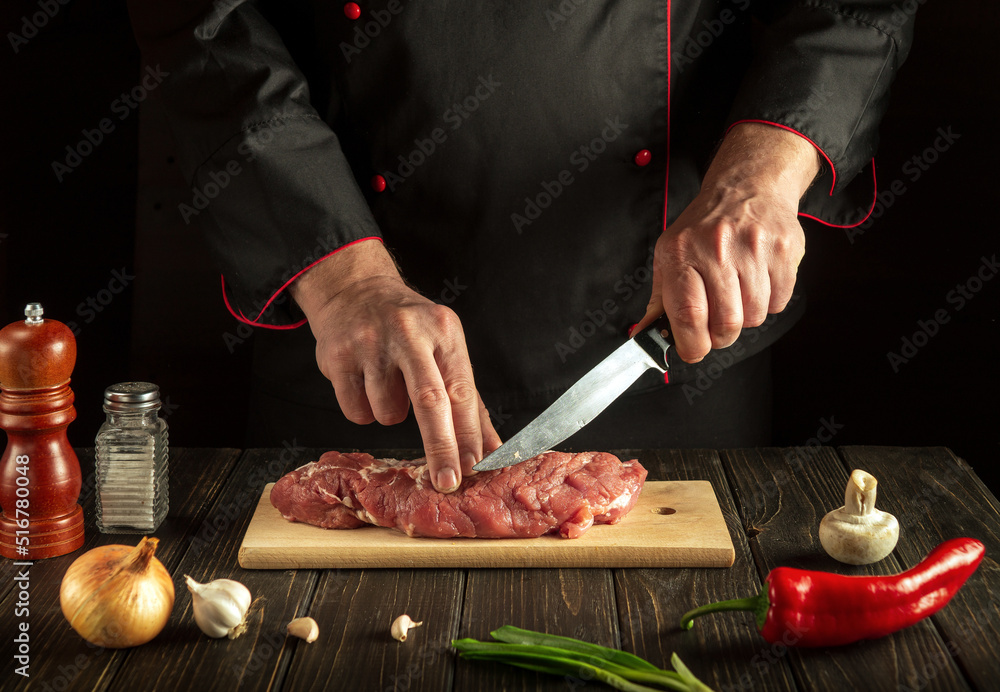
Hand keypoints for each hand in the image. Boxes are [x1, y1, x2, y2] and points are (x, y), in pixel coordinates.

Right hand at [290, 239, 500, 491]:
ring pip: (387, 412)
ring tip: (387, 383)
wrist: (355, 289)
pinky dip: (362, 409)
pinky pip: (356, 411)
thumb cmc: (409, 328)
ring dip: (390, 413)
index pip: (461, 390)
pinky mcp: (338, 356)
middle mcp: (409, 333)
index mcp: (443, 331)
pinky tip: (363, 381)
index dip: (467, 433)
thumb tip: (490, 449)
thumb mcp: (445, 349)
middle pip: (429, 400)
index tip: (473, 466)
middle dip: (440, 447)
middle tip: (447, 482)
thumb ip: (469, 402)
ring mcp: (370, 343)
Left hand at [632, 123, 819, 361]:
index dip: (692, 344)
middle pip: (726, 323)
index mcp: (682, 253)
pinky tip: (758, 280)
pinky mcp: (784, 250)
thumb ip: (660, 300)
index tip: (692, 351)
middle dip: (720, 336)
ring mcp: (753, 248)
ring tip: (738, 292)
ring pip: (755, 316)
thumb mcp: (670, 255)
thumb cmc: (703, 229)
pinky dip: (769, 302)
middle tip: (717, 326)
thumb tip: (644, 336)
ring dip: (746, 316)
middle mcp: (716, 248)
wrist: (747, 187)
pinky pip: (779, 302)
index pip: (688, 314)